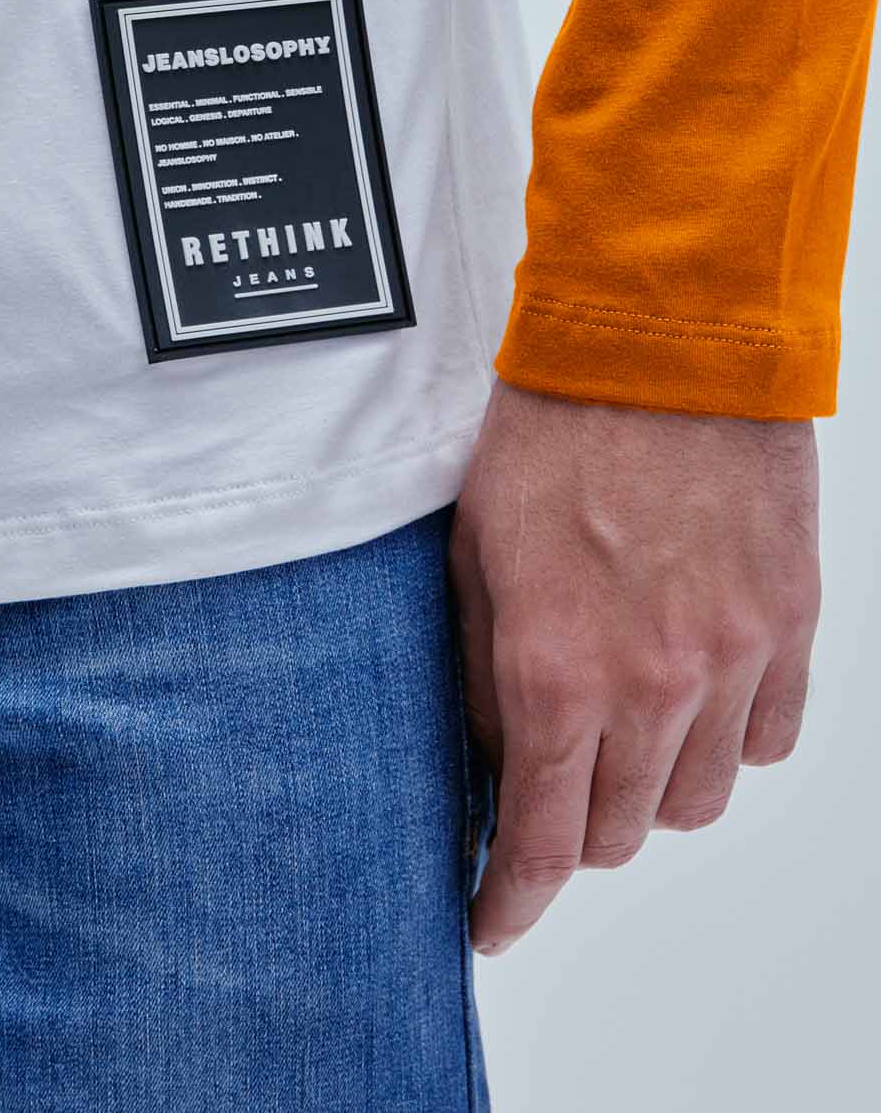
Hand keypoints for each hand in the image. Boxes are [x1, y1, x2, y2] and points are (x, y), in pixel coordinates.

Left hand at [449, 378, 820, 954]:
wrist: (661, 340)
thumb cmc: (552, 429)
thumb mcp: (475, 550)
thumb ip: (485, 669)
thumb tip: (498, 755)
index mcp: (555, 670)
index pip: (538, 841)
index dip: (509, 902)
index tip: (491, 924)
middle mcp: (651, 686)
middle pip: (617, 834)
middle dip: (573, 826)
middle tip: (551, 780)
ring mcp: (731, 661)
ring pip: (697, 801)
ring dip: (652, 786)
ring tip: (624, 724)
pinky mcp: (790, 625)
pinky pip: (768, 739)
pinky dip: (727, 739)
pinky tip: (694, 691)